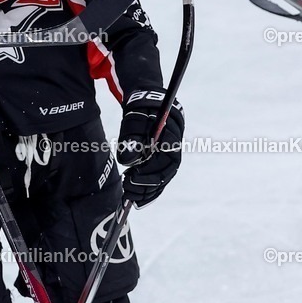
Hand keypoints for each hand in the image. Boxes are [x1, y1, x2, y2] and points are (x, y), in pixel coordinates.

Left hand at [118, 88, 185, 206]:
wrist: (149, 104)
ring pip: (162, 179)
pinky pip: (160, 179)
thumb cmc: (141, 112)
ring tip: (130, 197)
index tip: (130, 179)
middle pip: (164, 174)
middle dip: (145, 186)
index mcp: (170, 138)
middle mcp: (174, 150)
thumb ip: (132, 139)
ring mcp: (170, 156)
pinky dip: (150, 191)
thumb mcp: (133, 121)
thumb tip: (128, 161)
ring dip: (147, 191)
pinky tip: (137, 198)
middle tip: (127, 191)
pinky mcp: (165, 161)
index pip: (161, 162)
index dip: (147, 174)